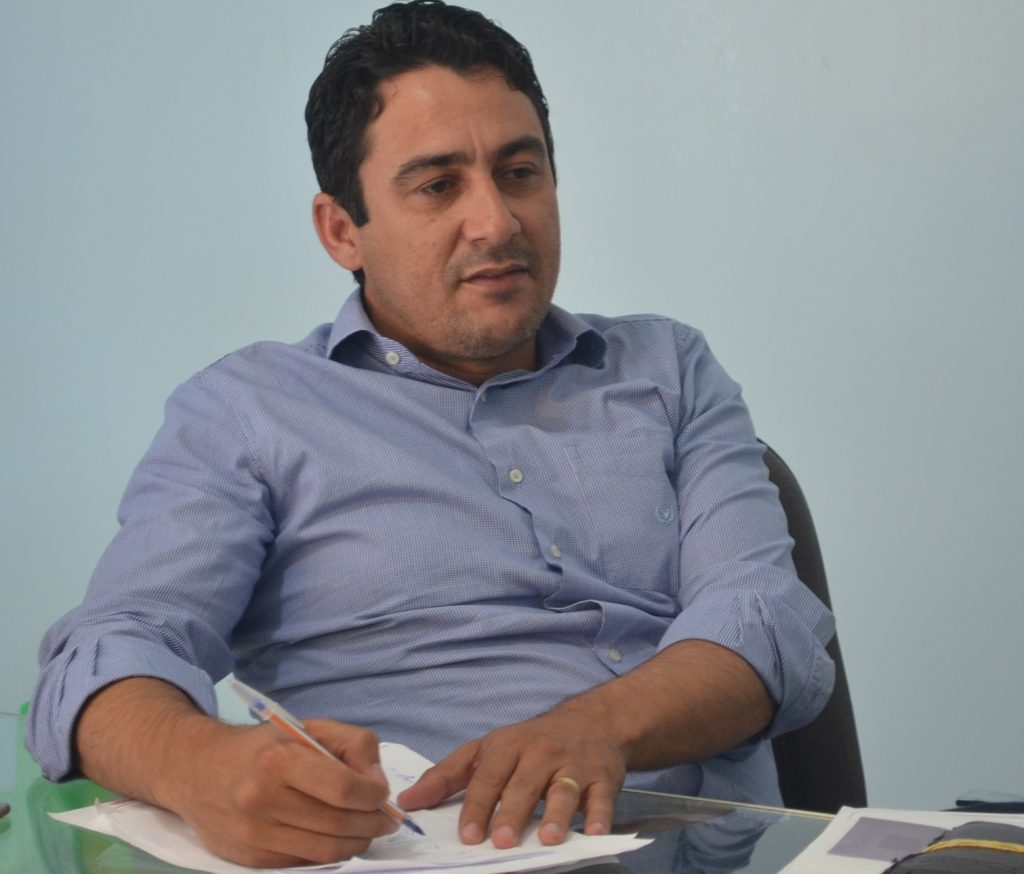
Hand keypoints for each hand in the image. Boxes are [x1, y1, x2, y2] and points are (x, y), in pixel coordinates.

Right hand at [168, 717, 399, 866]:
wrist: (197, 770)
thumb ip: (353, 744)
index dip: (373, 795)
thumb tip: (377, 783)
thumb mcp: (308, 728)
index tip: (383, 793)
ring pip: (325, 851)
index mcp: (278, 760)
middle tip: (386, 818)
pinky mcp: (250, 860)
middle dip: (373, 823)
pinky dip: (328, 852)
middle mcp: (261, 800)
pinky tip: (334, 836)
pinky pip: (304, 862)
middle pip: (337, 824)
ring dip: (357, 842)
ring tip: (367, 829)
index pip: (342, 789)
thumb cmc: (262, 746)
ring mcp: (253, 835)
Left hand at [397, 708, 625, 849]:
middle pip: (524, 784)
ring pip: (564, 790)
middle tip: (501, 841)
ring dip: (556, 814)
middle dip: (512, 813)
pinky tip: (594, 833)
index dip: (478, 806)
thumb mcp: (487, 749)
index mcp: (508, 745)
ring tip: (548, 838)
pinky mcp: (603, 777)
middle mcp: (541, 752)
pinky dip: (600, 816)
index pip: (488, 776)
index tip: (469, 835)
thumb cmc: (529, 743)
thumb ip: (447, 775)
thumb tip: (407, 800)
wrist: (591, 722)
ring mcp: (574, 764)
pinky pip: (602, 797)